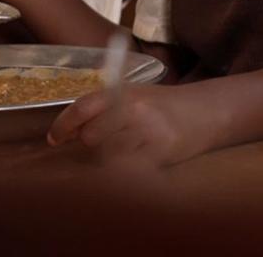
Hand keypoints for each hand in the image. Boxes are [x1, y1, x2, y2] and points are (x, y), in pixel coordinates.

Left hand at [48, 83, 206, 167]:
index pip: (83, 107)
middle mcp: (134, 109)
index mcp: (125, 92)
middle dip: (93, 143)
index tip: (54, 139)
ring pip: (108, 155)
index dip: (63, 125)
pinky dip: (128, 170)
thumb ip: (107, 108)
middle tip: (105, 142)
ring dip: (110, 159)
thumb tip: (72, 130)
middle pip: (91, 136)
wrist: (208, 112)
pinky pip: (129, 168)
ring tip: (127, 151)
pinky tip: (139, 162)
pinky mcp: (161, 152)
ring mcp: (148, 132)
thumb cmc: (167, 106)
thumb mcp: (136, 96)